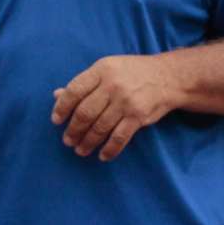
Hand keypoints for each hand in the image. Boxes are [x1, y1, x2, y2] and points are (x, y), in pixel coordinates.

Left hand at [50, 55, 175, 161]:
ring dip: (87, 142)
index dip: (62, 107)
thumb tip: (56, 96)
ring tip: (80, 150)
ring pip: (99, 128)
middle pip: (85, 112)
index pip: (74, 90)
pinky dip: (109, 150)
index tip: (56, 121)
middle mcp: (112, 85)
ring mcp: (125, 101)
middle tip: (67, 141)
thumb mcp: (107, 69)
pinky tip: (102, 155)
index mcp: (101, 70)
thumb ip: (84, 83)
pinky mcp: (138, 116)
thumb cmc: (132, 72)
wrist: (167, 76)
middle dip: (73, 130)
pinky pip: (119, 138)